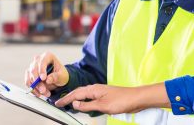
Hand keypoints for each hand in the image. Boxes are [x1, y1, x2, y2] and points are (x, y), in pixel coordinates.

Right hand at [24, 52, 68, 96]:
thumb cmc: (61, 74)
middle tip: (43, 90)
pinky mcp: (29, 74)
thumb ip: (56, 77)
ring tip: (45, 93)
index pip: (42, 61)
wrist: (58, 79)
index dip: (42, 70)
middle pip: (34, 70)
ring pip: (30, 77)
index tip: (43, 79)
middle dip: (38, 82)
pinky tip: (39, 94)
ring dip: (36, 87)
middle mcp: (38, 59)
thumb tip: (48, 80)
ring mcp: (32, 66)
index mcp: (47, 56)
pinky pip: (28, 82)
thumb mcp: (62, 75)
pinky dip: (32, 89)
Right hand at [54, 83, 169, 114]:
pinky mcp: (105, 96)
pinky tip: (84, 104)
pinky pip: (90, 97)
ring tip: (68, 103)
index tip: (57, 103)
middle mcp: (96, 88)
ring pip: (84, 94)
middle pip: (78, 92)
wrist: (136, 98)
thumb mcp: (102, 105)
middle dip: (68, 97)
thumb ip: (87, 105)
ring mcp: (101, 92)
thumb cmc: (121, 100)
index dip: (66, 99)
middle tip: (60, 103)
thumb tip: (75, 104)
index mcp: (93, 89)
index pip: (75, 94)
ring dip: (75, 98)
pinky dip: (84, 100)